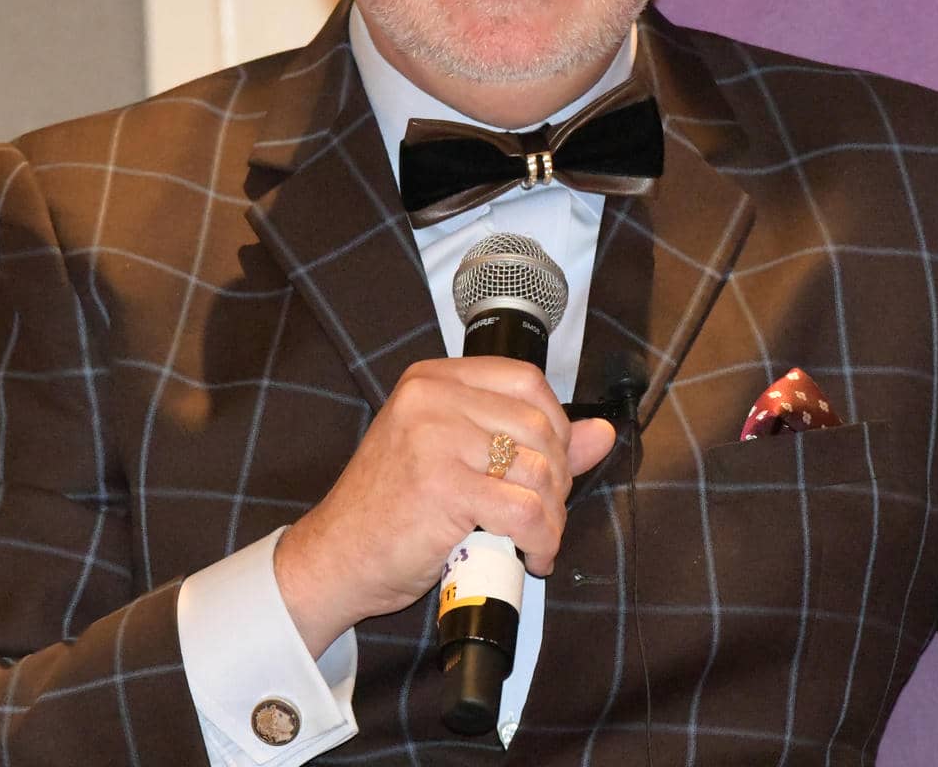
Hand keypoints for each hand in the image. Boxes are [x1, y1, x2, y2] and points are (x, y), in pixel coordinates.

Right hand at [273, 356, 616, 656]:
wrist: (335, 558)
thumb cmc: (391, 510)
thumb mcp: (456, 459)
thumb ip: (527, 442)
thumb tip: (601, 433)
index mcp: (432, 380)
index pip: (526, 381)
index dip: (555, 426)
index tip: (550, 466)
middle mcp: (432, 399)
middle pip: (539, 427)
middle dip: (557, 479)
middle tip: (543, 514)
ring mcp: (435, 439)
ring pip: (537, 471)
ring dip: (552, 516)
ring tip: (537, 539)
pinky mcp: (443, 486)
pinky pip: (524, 511)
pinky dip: (540, 540)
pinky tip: (532, 556)